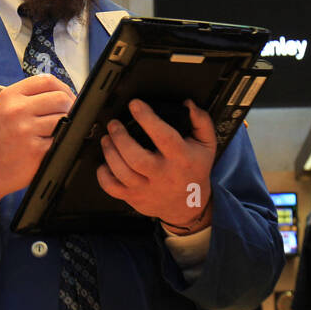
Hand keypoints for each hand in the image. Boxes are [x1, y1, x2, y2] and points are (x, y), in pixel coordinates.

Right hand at [0, 74, 74, 207]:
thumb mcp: (5, 108)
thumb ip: (30, 96)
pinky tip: (48, 144)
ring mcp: (26, 130)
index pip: (47, 80)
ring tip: (55, 130)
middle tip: (67, 115)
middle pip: (60, 98)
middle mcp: (17, 110)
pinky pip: (60, 138)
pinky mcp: (35, 150)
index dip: (63, 88)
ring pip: (64, 118)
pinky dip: (59, 141)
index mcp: (10, 96)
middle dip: (69, 106)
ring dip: (65, 125)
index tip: (67, 96)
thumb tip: (64, 93)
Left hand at [97, 98, 215, 232]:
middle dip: (120, 137)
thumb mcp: (207, 144)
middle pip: (136, 158)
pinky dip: (103, 175)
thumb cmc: (195, 170)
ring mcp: (147, 188)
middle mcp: (163, 174)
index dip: (147, 118)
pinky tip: (105, 163)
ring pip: (122, 172)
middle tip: (114, 124)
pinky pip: (112, 188)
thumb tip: (188, 104)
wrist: (189, 205)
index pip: (164, 137)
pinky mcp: (135, 198)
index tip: (135, 104)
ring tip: (107, 138)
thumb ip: (201, 121)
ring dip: (110, 152)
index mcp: (181, 158)